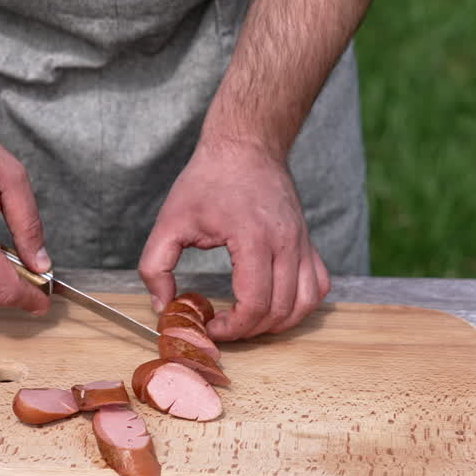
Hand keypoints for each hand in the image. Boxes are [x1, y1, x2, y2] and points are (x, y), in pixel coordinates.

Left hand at [138, 139, 330, 340]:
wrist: (245, 145)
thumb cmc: (207, 180)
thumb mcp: (169, 221)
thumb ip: (156, 266)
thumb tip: (163, 305)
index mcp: (253, 238)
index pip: (255, 304)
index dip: (233, 328)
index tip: (212, 327)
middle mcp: (286, 243)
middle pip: (280, 310)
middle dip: (250, 330)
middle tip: (225, 326)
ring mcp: (302, 242)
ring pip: (305, 304)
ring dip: (278, 323)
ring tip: (249, 320)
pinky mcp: (308, 241)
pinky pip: (319, 285)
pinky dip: (301, 305)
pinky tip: (276, 304)